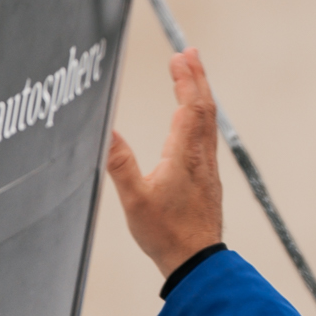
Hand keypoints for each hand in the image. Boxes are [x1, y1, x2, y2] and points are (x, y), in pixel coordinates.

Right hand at [105, 50, 225, 276]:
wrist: (197, 262)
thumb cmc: (167, 234)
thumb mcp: (135, 200)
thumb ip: (119, 164)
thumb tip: (106, 130)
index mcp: (184, 157)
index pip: (189, 108)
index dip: (186, 80)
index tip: (180, 56)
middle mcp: (201, 158)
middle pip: (204, 108)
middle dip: (196, 78)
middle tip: (189, 53)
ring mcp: (207, 168)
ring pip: (208, 122)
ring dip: (201, 95)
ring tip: (193, 76)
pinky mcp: (208, 179)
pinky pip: (207, 137)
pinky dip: (201, 116)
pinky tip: (194, 118)